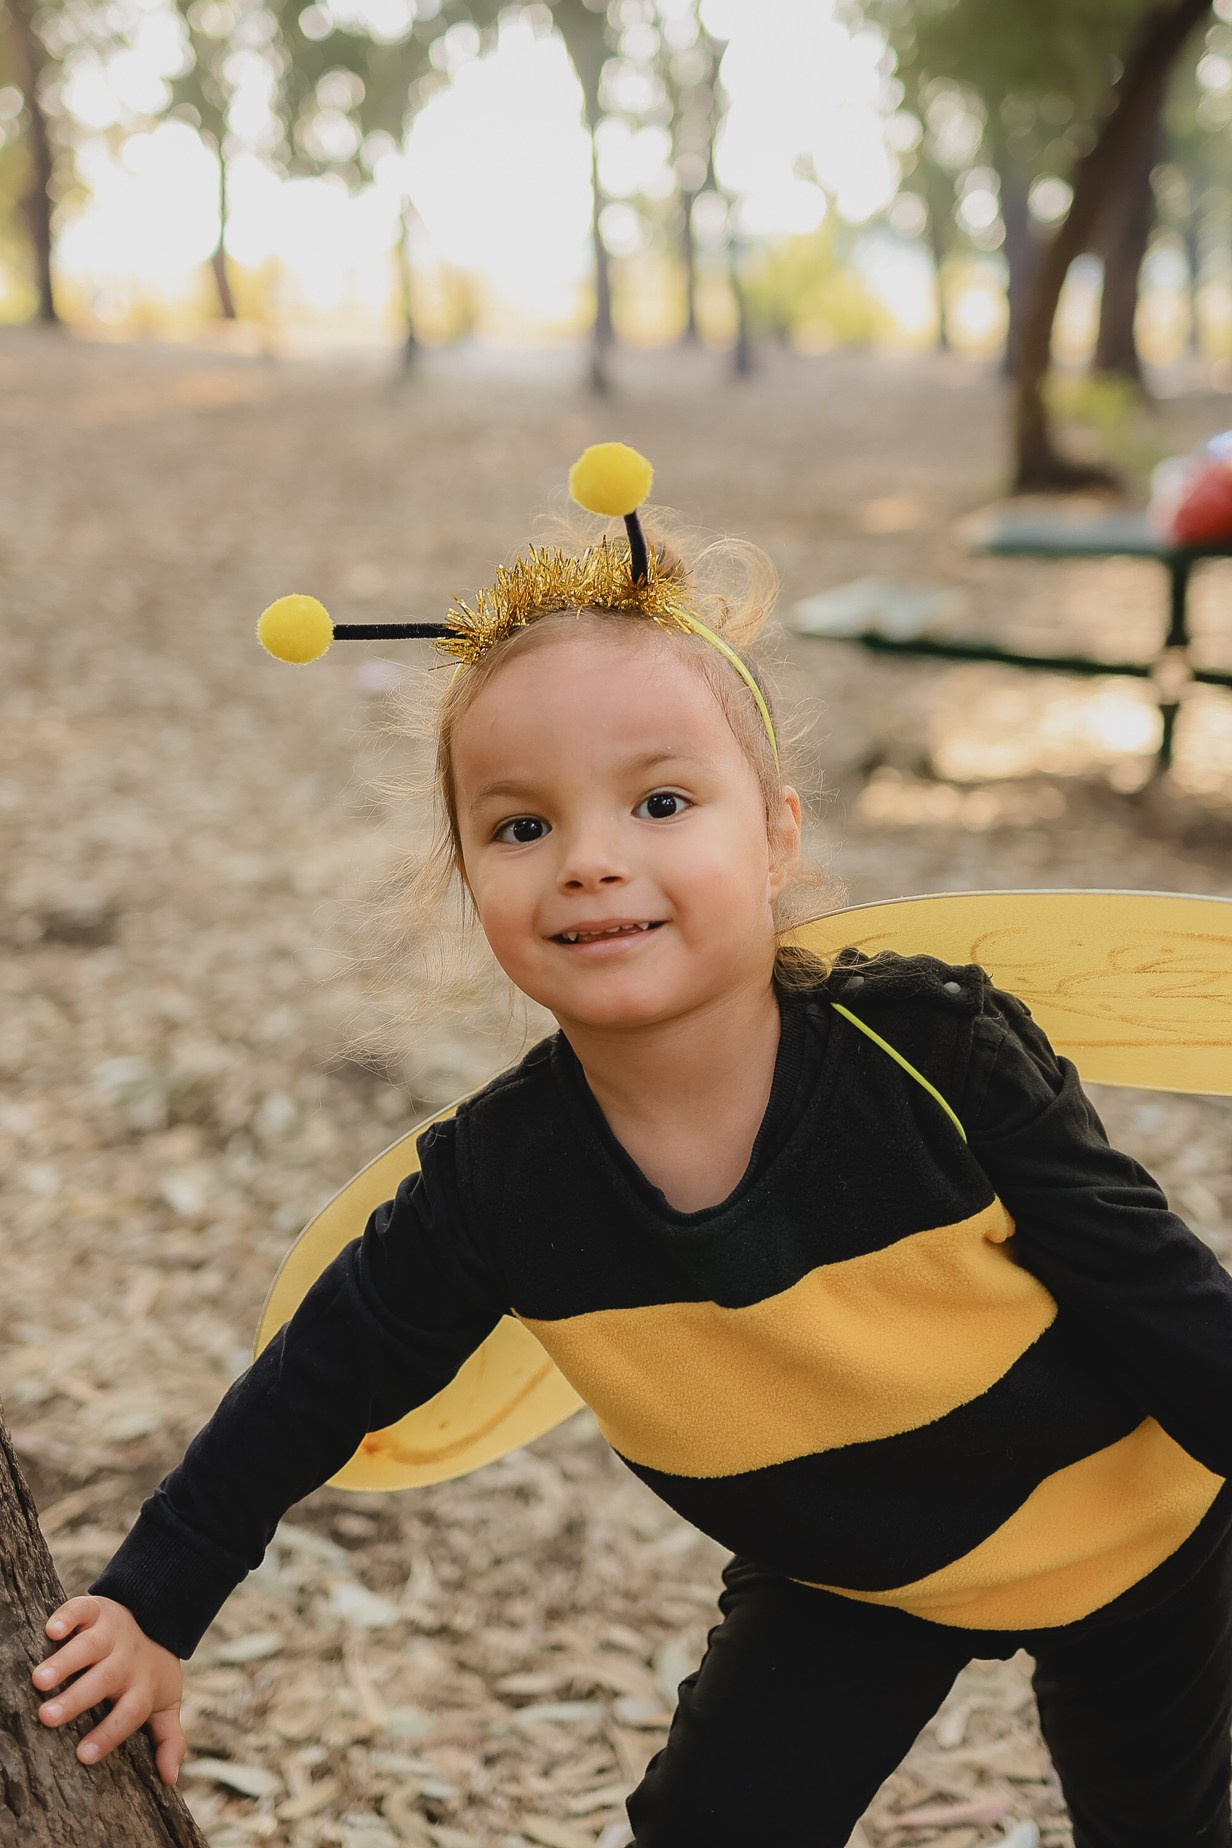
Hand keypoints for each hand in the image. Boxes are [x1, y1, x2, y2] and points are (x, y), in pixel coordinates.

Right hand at [32, 1594, 184, 1784]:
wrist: (158, 1613)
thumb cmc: (151, 1670)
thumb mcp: (165, 1702)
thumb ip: (169, 1737)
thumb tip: (170, 1778)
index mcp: (142, 1685)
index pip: (128, 1713)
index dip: (109, 1734)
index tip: (83, 1756)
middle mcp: (127, 1659)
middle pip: (105, 1679)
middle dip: (76, 1698)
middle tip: (46, 1717)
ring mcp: (112, 1632)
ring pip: (90, 1646)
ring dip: (65, 1661)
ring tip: (39, 1680)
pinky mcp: (98, 1609)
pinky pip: (83, 1609)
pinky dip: (68, 1616)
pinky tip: (51, 1630)